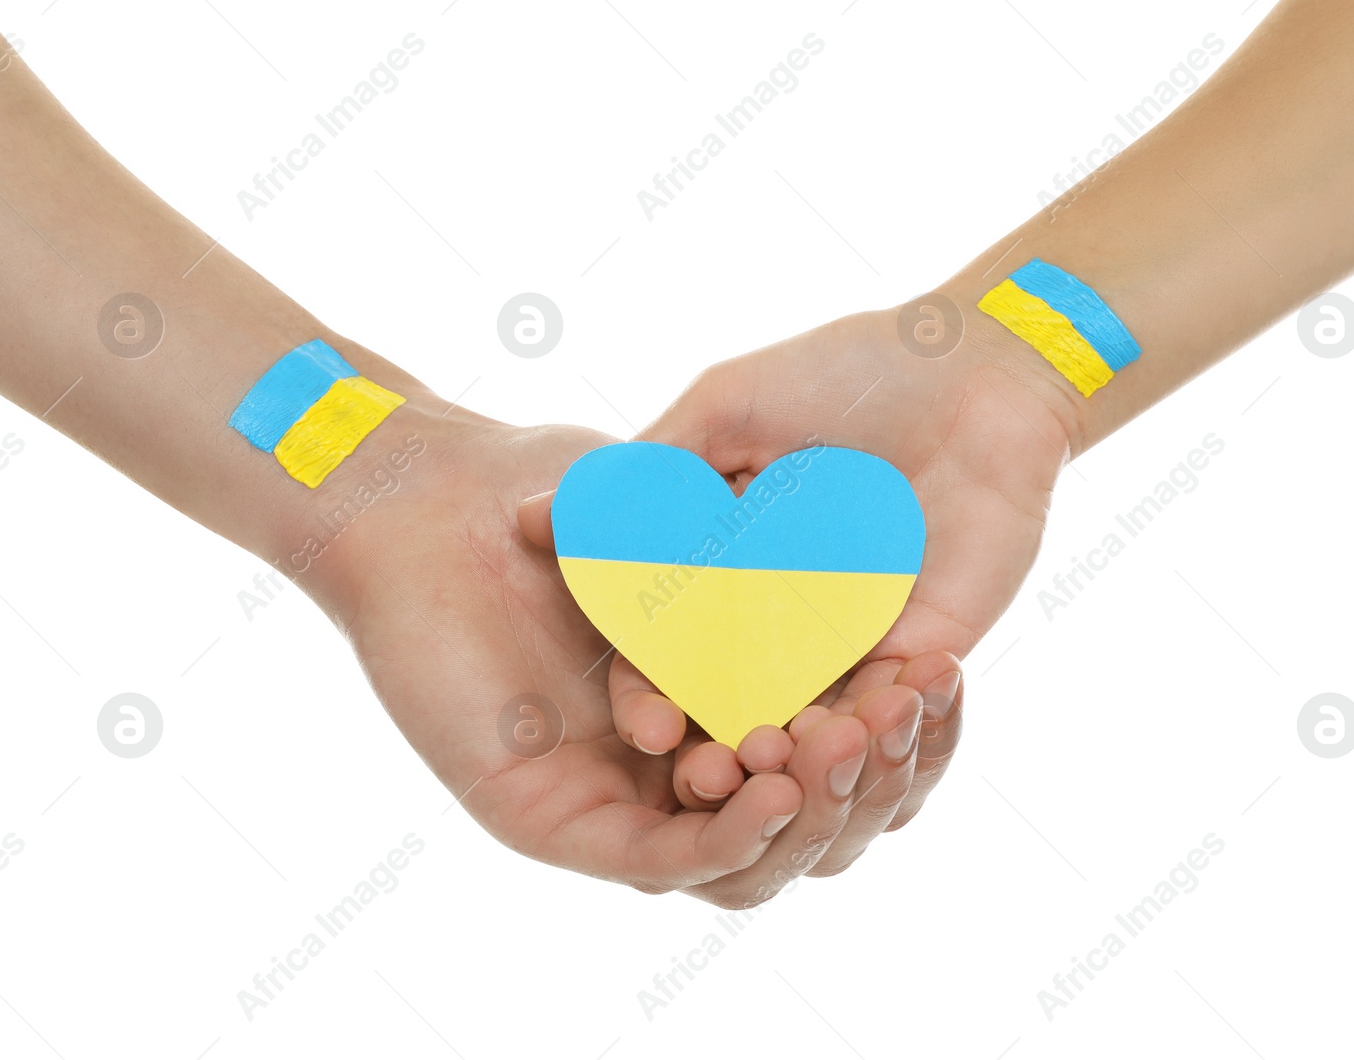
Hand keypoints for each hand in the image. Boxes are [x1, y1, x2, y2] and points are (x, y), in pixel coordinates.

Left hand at [295, 395, 932, 905]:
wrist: (416, 502)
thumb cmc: (535, 493)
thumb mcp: (673, 513)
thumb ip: (759, 558)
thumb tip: (874, 581)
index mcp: (705, 701)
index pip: (821, 747)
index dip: (889, 729)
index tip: (936, 678)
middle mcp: (663, 766)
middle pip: (800, 811)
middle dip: (866, 773)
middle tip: (903, 712)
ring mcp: (607, 800)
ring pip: (743, 852)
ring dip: (809, 812)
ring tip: (850, 744)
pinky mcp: (548, 821)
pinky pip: (656, 860)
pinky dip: (726, 840)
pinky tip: (778, 784)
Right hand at [522, 303, 1075, 876]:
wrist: (976, 369)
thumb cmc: (847, 373)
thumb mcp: (728, 406)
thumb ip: (648, 472)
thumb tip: (535, 516)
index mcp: (722, 566)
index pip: (667, 647)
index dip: (648, 691)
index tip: (645, 729)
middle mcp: (775, 614)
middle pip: (729, 702)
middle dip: (715, 748)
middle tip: (710, 779)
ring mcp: (847, 637)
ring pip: (806, 724)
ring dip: (792, 756)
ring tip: (782, 763)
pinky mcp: (920, 649)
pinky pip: (890, 712)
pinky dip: (871, 732)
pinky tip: (855, 731)